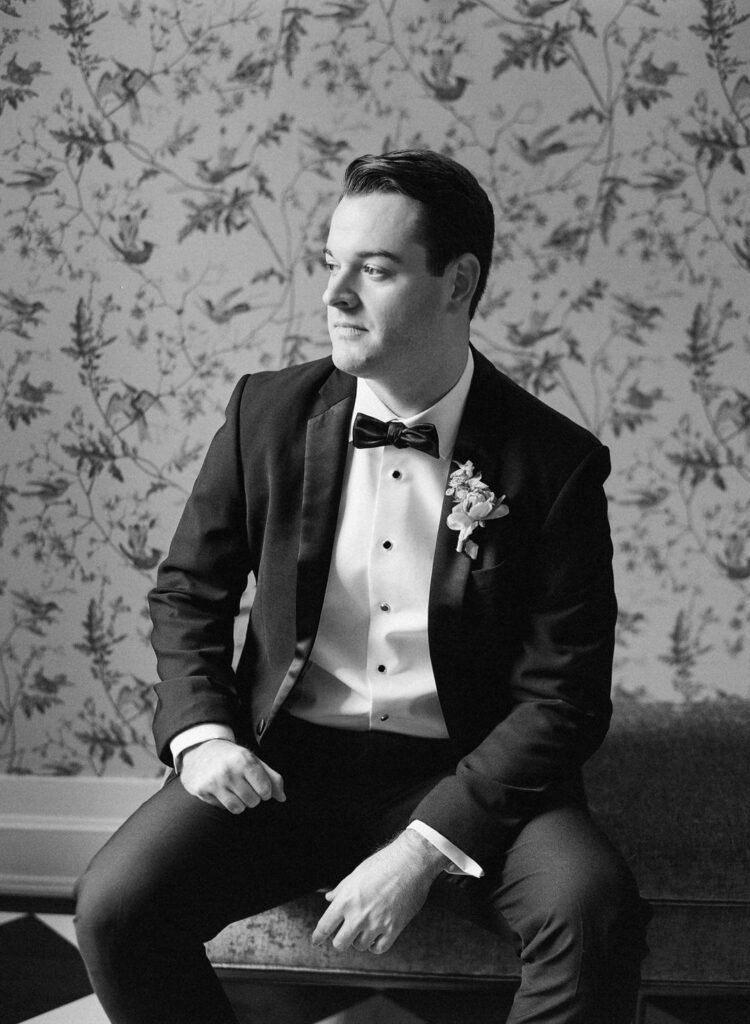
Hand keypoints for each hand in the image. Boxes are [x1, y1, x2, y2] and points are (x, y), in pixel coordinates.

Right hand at [180, 738, 284, 813]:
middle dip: (252, 797)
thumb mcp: (254, 760)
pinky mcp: (203, 790)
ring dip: (240, 803)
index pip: (265, 790)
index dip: (265, 792)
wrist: (202, 751)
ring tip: (235, 790)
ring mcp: (214, 781)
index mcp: (245, 760)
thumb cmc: (233, 757)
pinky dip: (225, 803)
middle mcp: (229, 770)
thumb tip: (282, 798)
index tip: (260, 786)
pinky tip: (222, 791)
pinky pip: (222, 808)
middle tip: (245, 786)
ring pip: (238, 808)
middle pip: (252, 801)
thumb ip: (272, 778)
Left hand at [311, 830, 448, 954]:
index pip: (325, 926)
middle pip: (340, 943)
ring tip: (363, 929)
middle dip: (339, 940)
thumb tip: (330, 898)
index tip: (315, 940)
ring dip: (359, 940)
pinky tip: (375, 937)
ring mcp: (376, 923)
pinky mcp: (393, 928)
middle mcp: (359, 915)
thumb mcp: (356, 873)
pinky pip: (379, 948)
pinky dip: (375, 946)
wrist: (410, 862)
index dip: (318, 936)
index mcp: (346, 899)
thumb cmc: (383, 863)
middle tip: (343, 935)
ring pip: (359, 946)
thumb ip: (341, 889)